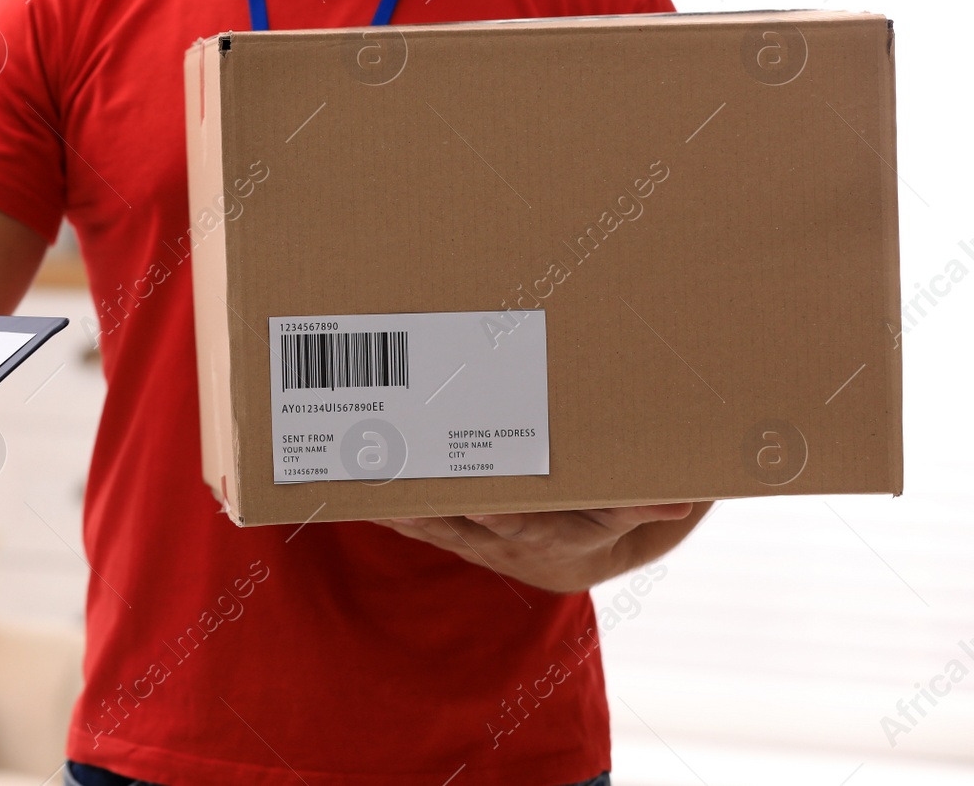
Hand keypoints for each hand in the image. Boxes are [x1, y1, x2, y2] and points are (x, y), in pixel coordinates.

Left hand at [374, 503, 705, 593]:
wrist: (575, 555)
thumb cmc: (605, 519)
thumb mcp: (627, 514)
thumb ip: (643, 507)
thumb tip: (681, 502)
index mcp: (554, 536)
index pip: (527, 526)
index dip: (503, 517)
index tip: (479, 501)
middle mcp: (509, 544)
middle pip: (467, 524)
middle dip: (433, 507)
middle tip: (402, 487)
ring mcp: (479, 542)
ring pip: (437, 525)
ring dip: (403, 509)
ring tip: (369, 488)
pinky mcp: (456, 534)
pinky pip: (421, 523)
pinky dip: (393, 512)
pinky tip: (361, 496)